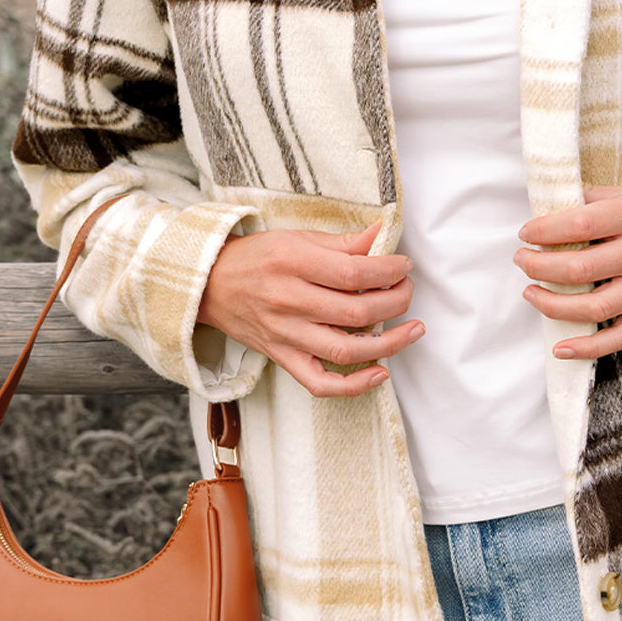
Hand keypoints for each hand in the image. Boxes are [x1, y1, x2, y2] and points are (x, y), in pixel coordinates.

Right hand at [197, 223, 422, 396]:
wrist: (208, 284)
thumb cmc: (257, 258)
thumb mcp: (297, 239)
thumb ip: (342, 243)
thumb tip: (383, 235)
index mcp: (293, 264)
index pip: (354, 272)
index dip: (389, 271)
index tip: (404, 267)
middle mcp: (289, 302)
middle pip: (356, 310)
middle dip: (396, 301)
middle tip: (408, 291)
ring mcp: (285, 335)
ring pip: (346, 350)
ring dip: (389, 343)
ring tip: (413, 330)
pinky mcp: (282, 358)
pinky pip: (320, 383)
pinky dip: (353, 385)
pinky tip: (380, 373)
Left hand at [514, 183, 621, 359]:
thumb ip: (598, 197)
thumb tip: (555, 202)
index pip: (581, 224)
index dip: (545, 231)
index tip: (526, 233)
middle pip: (580, 267)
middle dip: (539, 266)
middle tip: (523, 261)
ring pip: (594, 307)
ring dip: (553, 304)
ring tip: (531, 293)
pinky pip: (619, 336)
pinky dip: (588, 348)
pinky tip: (561, 347)